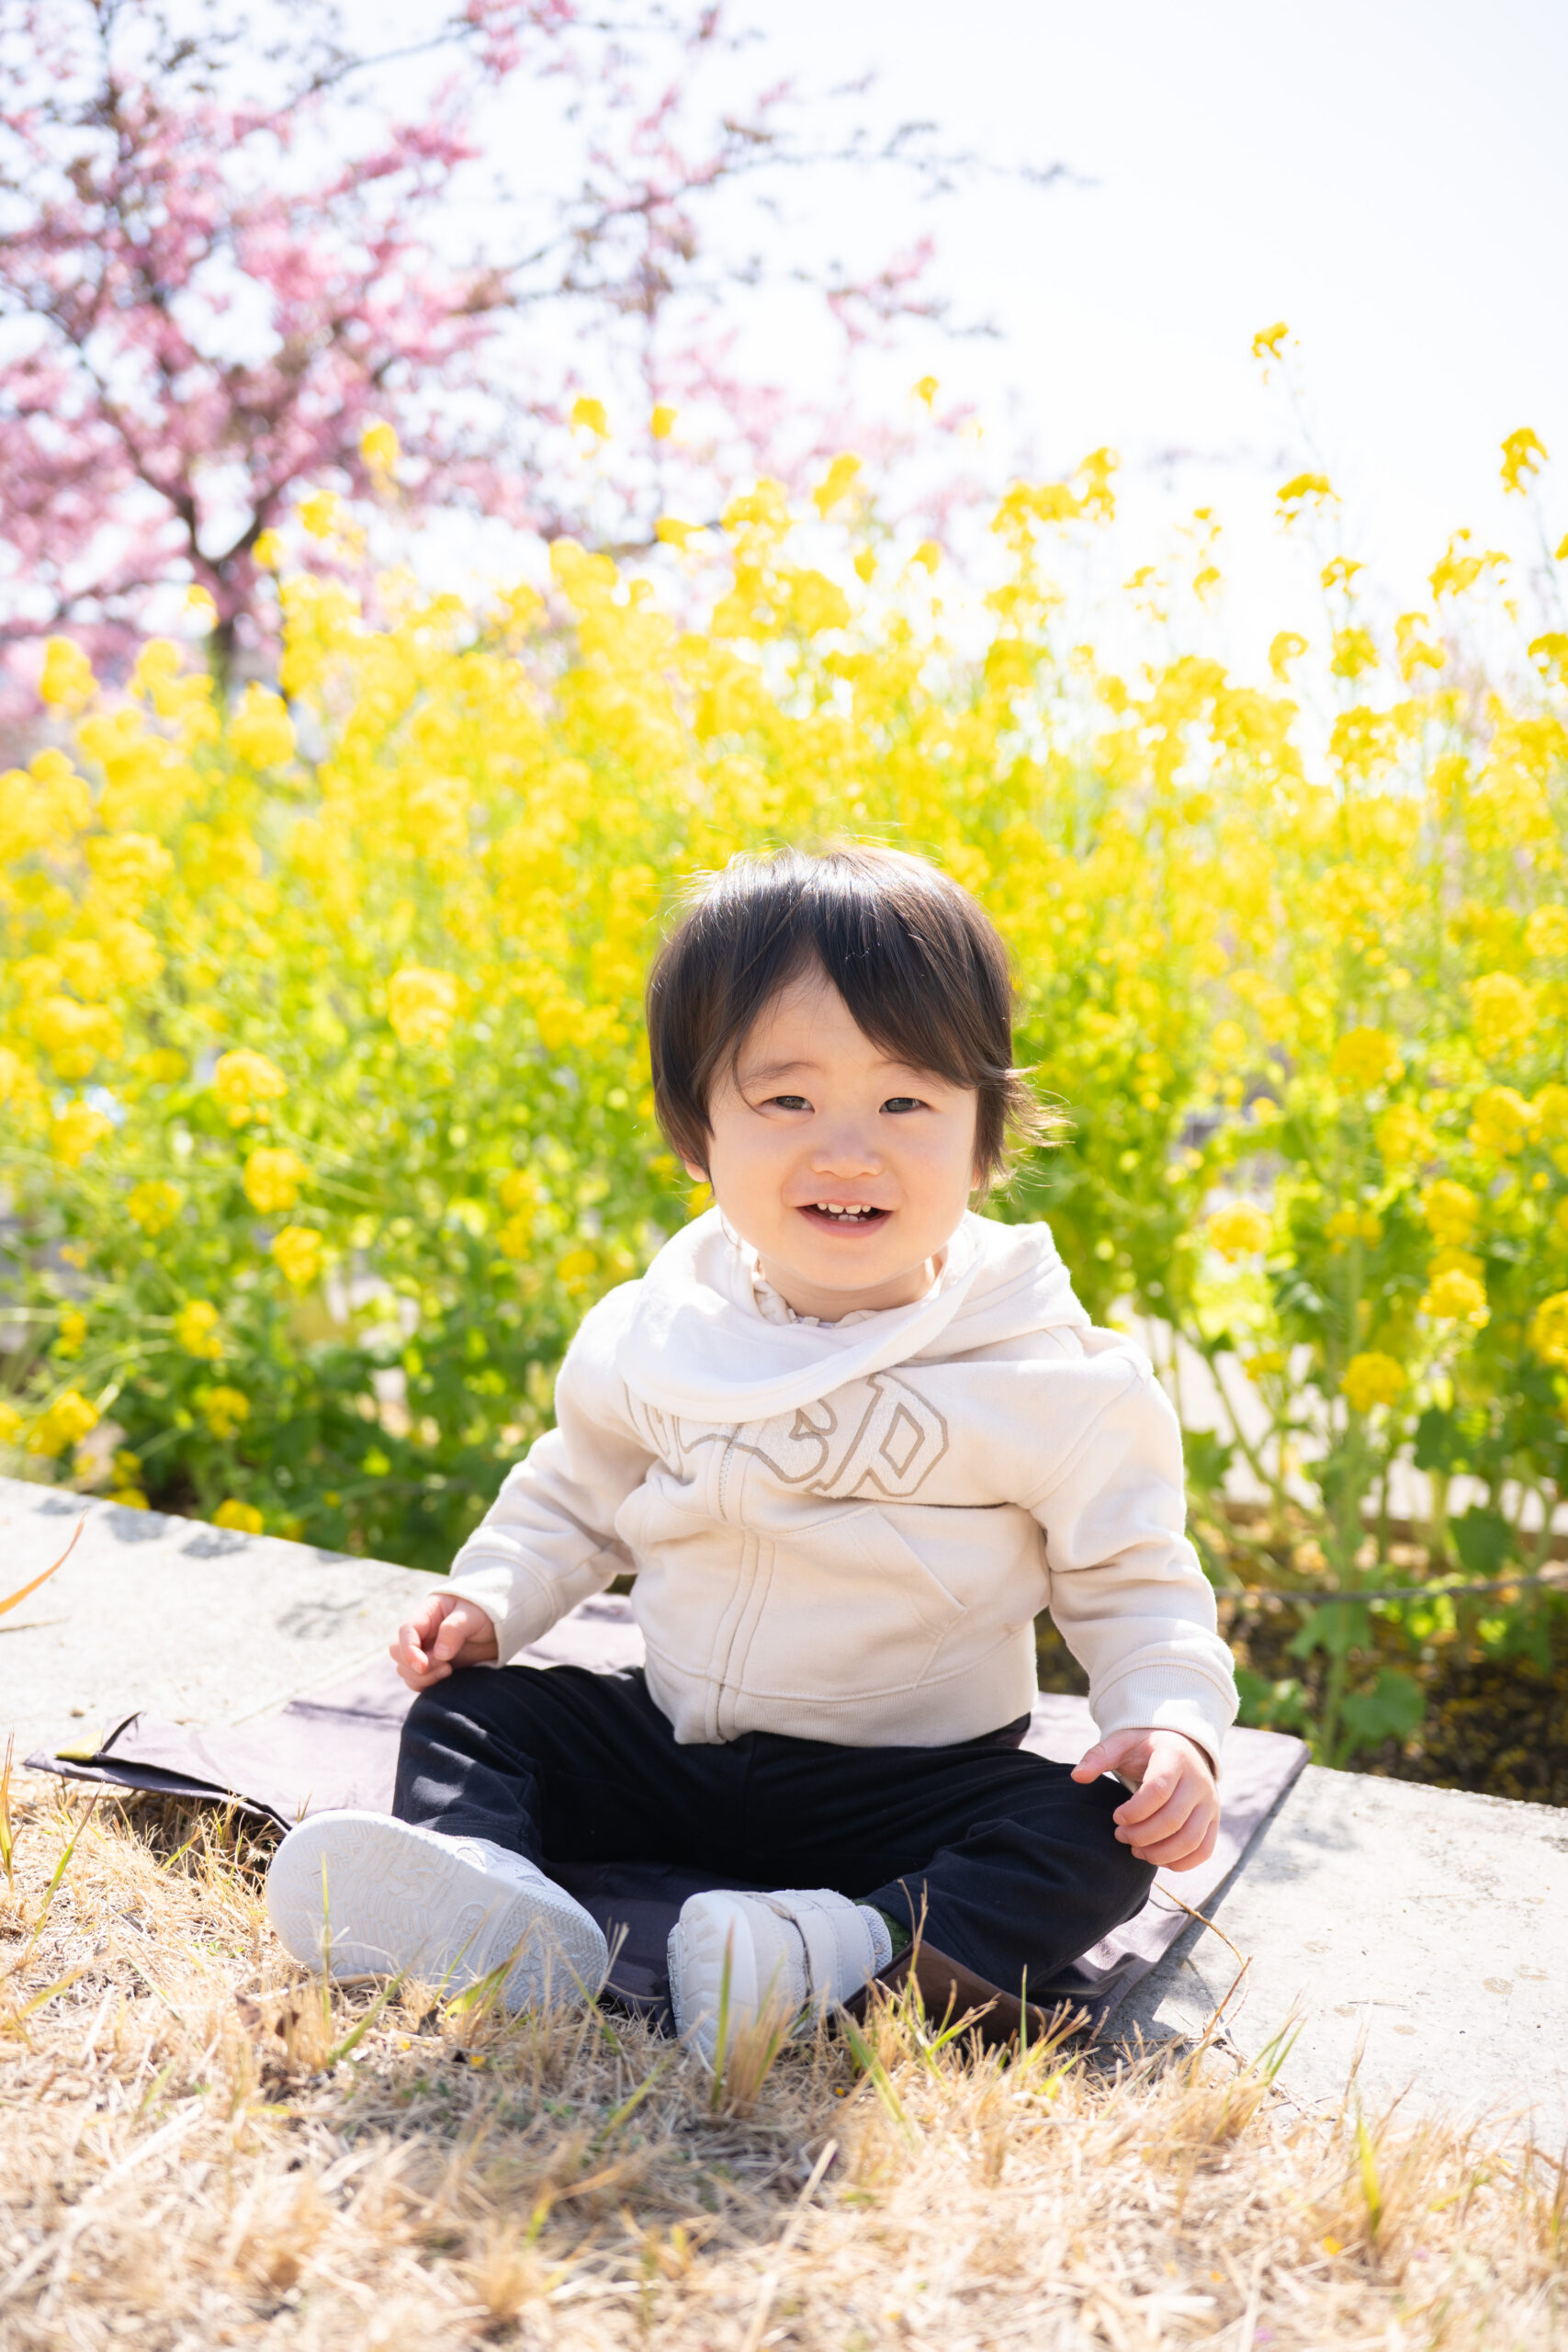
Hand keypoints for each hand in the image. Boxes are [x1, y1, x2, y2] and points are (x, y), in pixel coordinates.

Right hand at [389, 1591, 499, 1691]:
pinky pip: (418, 1681)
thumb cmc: (485, 1613)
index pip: (406, 1632)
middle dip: (415, 1667)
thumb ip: (455, 1629)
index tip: (422, 1666)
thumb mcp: (473, 1615)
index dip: (408, 1650)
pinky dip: (427, 1685)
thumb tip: (440, 1654)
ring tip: (449, 1671)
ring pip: (405, 1670)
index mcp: (427, 1614)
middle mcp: (421, 1633)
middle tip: (445, 1667)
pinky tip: (448, 1678)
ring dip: (422, 1678)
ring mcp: (425, 1651)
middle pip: (398, 1653)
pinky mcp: (433, 1668)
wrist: (499, 1627)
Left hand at [1071, 1727, 1219, 1870]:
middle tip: (1120, 1836)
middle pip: (1173, 1820)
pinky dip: (1181, 1863)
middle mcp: (1199, 1781)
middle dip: (1141, 1835)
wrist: (1180, 1747)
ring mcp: (1209, 1803)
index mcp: (1175, 1758)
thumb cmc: (1146, 1747)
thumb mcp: (1122, 1742)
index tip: (1116, 1818)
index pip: (1158, 1790)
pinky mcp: (1213, 1820)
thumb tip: (1077, 1776)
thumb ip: (1099, 1756)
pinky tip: (1157, 1858)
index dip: (1134, 1811)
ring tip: (1136, 1850)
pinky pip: (1204, 1850)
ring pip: (1190, 1840)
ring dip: (1159, 1853)